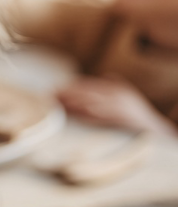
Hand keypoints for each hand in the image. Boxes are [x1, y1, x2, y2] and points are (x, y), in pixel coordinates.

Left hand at [57, 76, 175, 135]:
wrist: (155, 130)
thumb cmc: (138, 114)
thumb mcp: (129, 95)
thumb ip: (116, 84)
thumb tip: (105, 76)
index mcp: (117, 88)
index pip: (89, 85)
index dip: (71, 87)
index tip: (56, 89)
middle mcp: (117, 95)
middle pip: (86, 93)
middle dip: (67, 94)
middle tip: (50, 96)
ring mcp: (119, 107)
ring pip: (90, 103)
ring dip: (72, 104)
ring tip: (57, 105)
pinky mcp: (120, 119)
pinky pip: (99, 116)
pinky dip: (85, 115)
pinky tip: (73, 114)